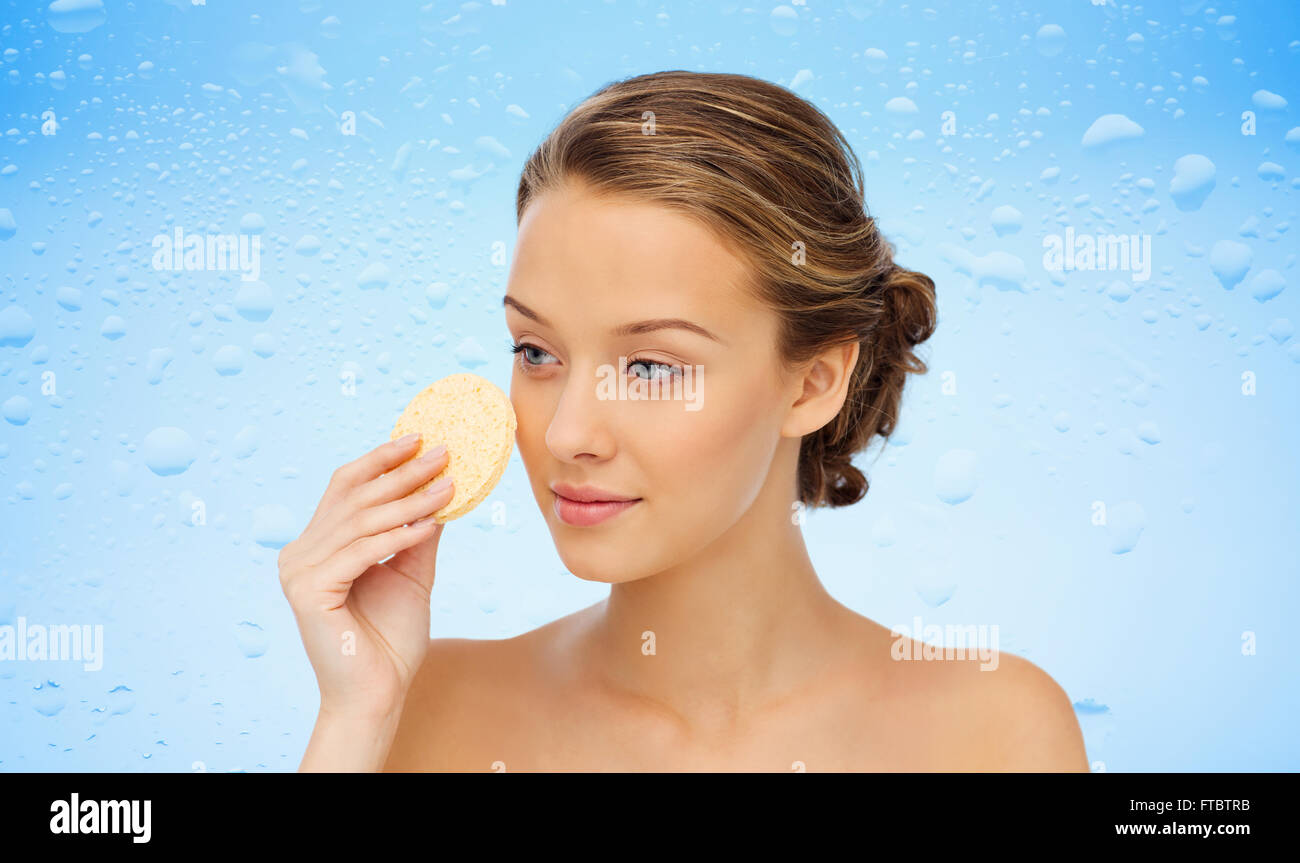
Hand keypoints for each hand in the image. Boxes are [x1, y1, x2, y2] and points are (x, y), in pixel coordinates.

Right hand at [278, 433, 453, 719]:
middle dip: (403, 473)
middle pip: (355, 499)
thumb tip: (439, 489)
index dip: (380, 460)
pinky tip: (430, 523)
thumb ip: (416, 533)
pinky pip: (361, 552)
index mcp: (317, 546)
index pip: (345, 487)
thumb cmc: (391, 640)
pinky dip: (398, 536)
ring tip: (447, 485)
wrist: (378, 693)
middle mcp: (300, 553)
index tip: (419, 438)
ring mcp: (299, 572)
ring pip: (361, 522)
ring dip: (409, 501)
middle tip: (444, 454)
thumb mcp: (410, 573)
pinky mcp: (308, 591)